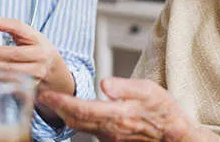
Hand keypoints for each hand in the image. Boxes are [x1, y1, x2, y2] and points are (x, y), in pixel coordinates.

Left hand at [0, 17, 73, 94]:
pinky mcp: (28, 87)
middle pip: (11, 61)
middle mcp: (39, 60)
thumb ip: (12, 26)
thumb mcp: (29, 34)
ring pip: (7, 73)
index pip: (18, 41)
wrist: (51, 68)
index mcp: (39, 43)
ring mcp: (34, 75)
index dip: (0, 41)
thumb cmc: (37, 47)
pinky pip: (6, 82)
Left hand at [38, 77, 207, 141]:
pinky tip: (76, 112)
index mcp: (117, 115)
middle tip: (43, 97)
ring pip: (81, 127)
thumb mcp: (149, 90)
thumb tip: (104, 83)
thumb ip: (125, 87)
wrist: (176, 137)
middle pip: (75, 121)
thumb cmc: (165, 112)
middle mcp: (110, 131)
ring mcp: (111, 139)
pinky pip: (90, 131)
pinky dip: (78, 121)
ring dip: (65, 115)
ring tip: (55, 103)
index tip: (46, 94)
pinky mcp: (113, 141)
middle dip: (57, 109)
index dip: (61, 103)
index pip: (80, 109)